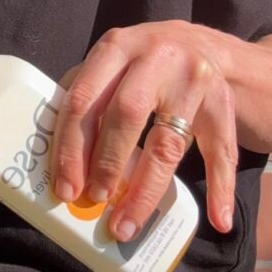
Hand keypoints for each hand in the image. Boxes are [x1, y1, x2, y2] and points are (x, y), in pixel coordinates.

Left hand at [51, 22, 238, 240]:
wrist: (206, 47)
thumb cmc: (144, 63)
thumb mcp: (112, 61)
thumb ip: (85, 92)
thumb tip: (48, 151)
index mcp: (116, 47)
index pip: (85, 98)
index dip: (71, 146)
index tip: (65, 187)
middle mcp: (156, 57)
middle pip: (125, 115)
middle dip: (105, 164)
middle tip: (94, 200)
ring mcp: (193, 78)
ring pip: (168, 142)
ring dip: (145, 189)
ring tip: (127, 224)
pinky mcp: (223, 101)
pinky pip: (221, 150)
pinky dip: (220, 187)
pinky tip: (217, 220)